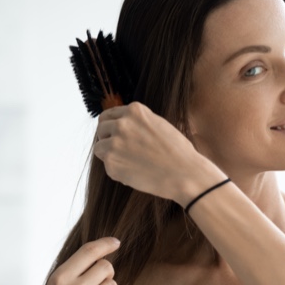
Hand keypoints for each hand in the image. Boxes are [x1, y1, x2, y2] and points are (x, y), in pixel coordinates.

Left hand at [94, 102, 212, 203]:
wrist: (185, 173)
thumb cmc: (178, 152)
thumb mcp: (159, 125)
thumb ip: (139, 123)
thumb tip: (120, 127)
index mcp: (135, 111)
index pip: (110, 114)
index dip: (111, 126)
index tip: (114, 134)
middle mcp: (122, 124)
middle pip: (101, 129)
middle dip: (108, 139)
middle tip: (120, 150)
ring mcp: (114, 143)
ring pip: (100, 148)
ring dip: (110, 155)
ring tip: (130, 163)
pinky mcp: (111, 163)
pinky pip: (107, 166)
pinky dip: (118, 170)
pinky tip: (136, 172)